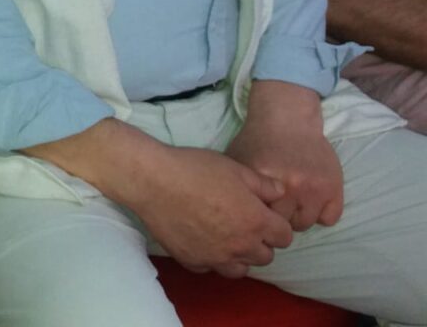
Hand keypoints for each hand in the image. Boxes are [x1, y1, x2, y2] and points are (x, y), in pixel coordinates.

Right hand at [130, 146, 294, 277]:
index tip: (263, 213)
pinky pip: (210, 268)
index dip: (277, 224)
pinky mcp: (192, 261)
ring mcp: (216, 258)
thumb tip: (281, 193)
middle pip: (265, 257)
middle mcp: (240, 246)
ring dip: (239, 255)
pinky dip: (211, 258)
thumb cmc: (195, 169)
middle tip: (243, 222)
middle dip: (260, 241)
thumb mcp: (235, 168)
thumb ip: (264, 184)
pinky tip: (201, 239)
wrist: (153, 181)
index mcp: (256, 222)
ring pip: (240, 269)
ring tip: (225, 236)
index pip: (285, 237)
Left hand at [225, 81, 342, 232]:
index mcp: (264, 179)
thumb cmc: (259, 140)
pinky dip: (321, 214)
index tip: (258, 211)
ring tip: (293, 204)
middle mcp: (291, 186)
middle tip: (277, 207)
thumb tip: (231, 212)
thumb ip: (236, 186)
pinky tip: (312, 202)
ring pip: (306, 224)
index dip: (258, 216)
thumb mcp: (238, 159)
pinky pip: (329, 219)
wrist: (288, 118)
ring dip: (298, 217)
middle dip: (278, 219)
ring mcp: (314, 188)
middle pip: (283, 225)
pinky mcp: (333, 187)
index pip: (261, 217)